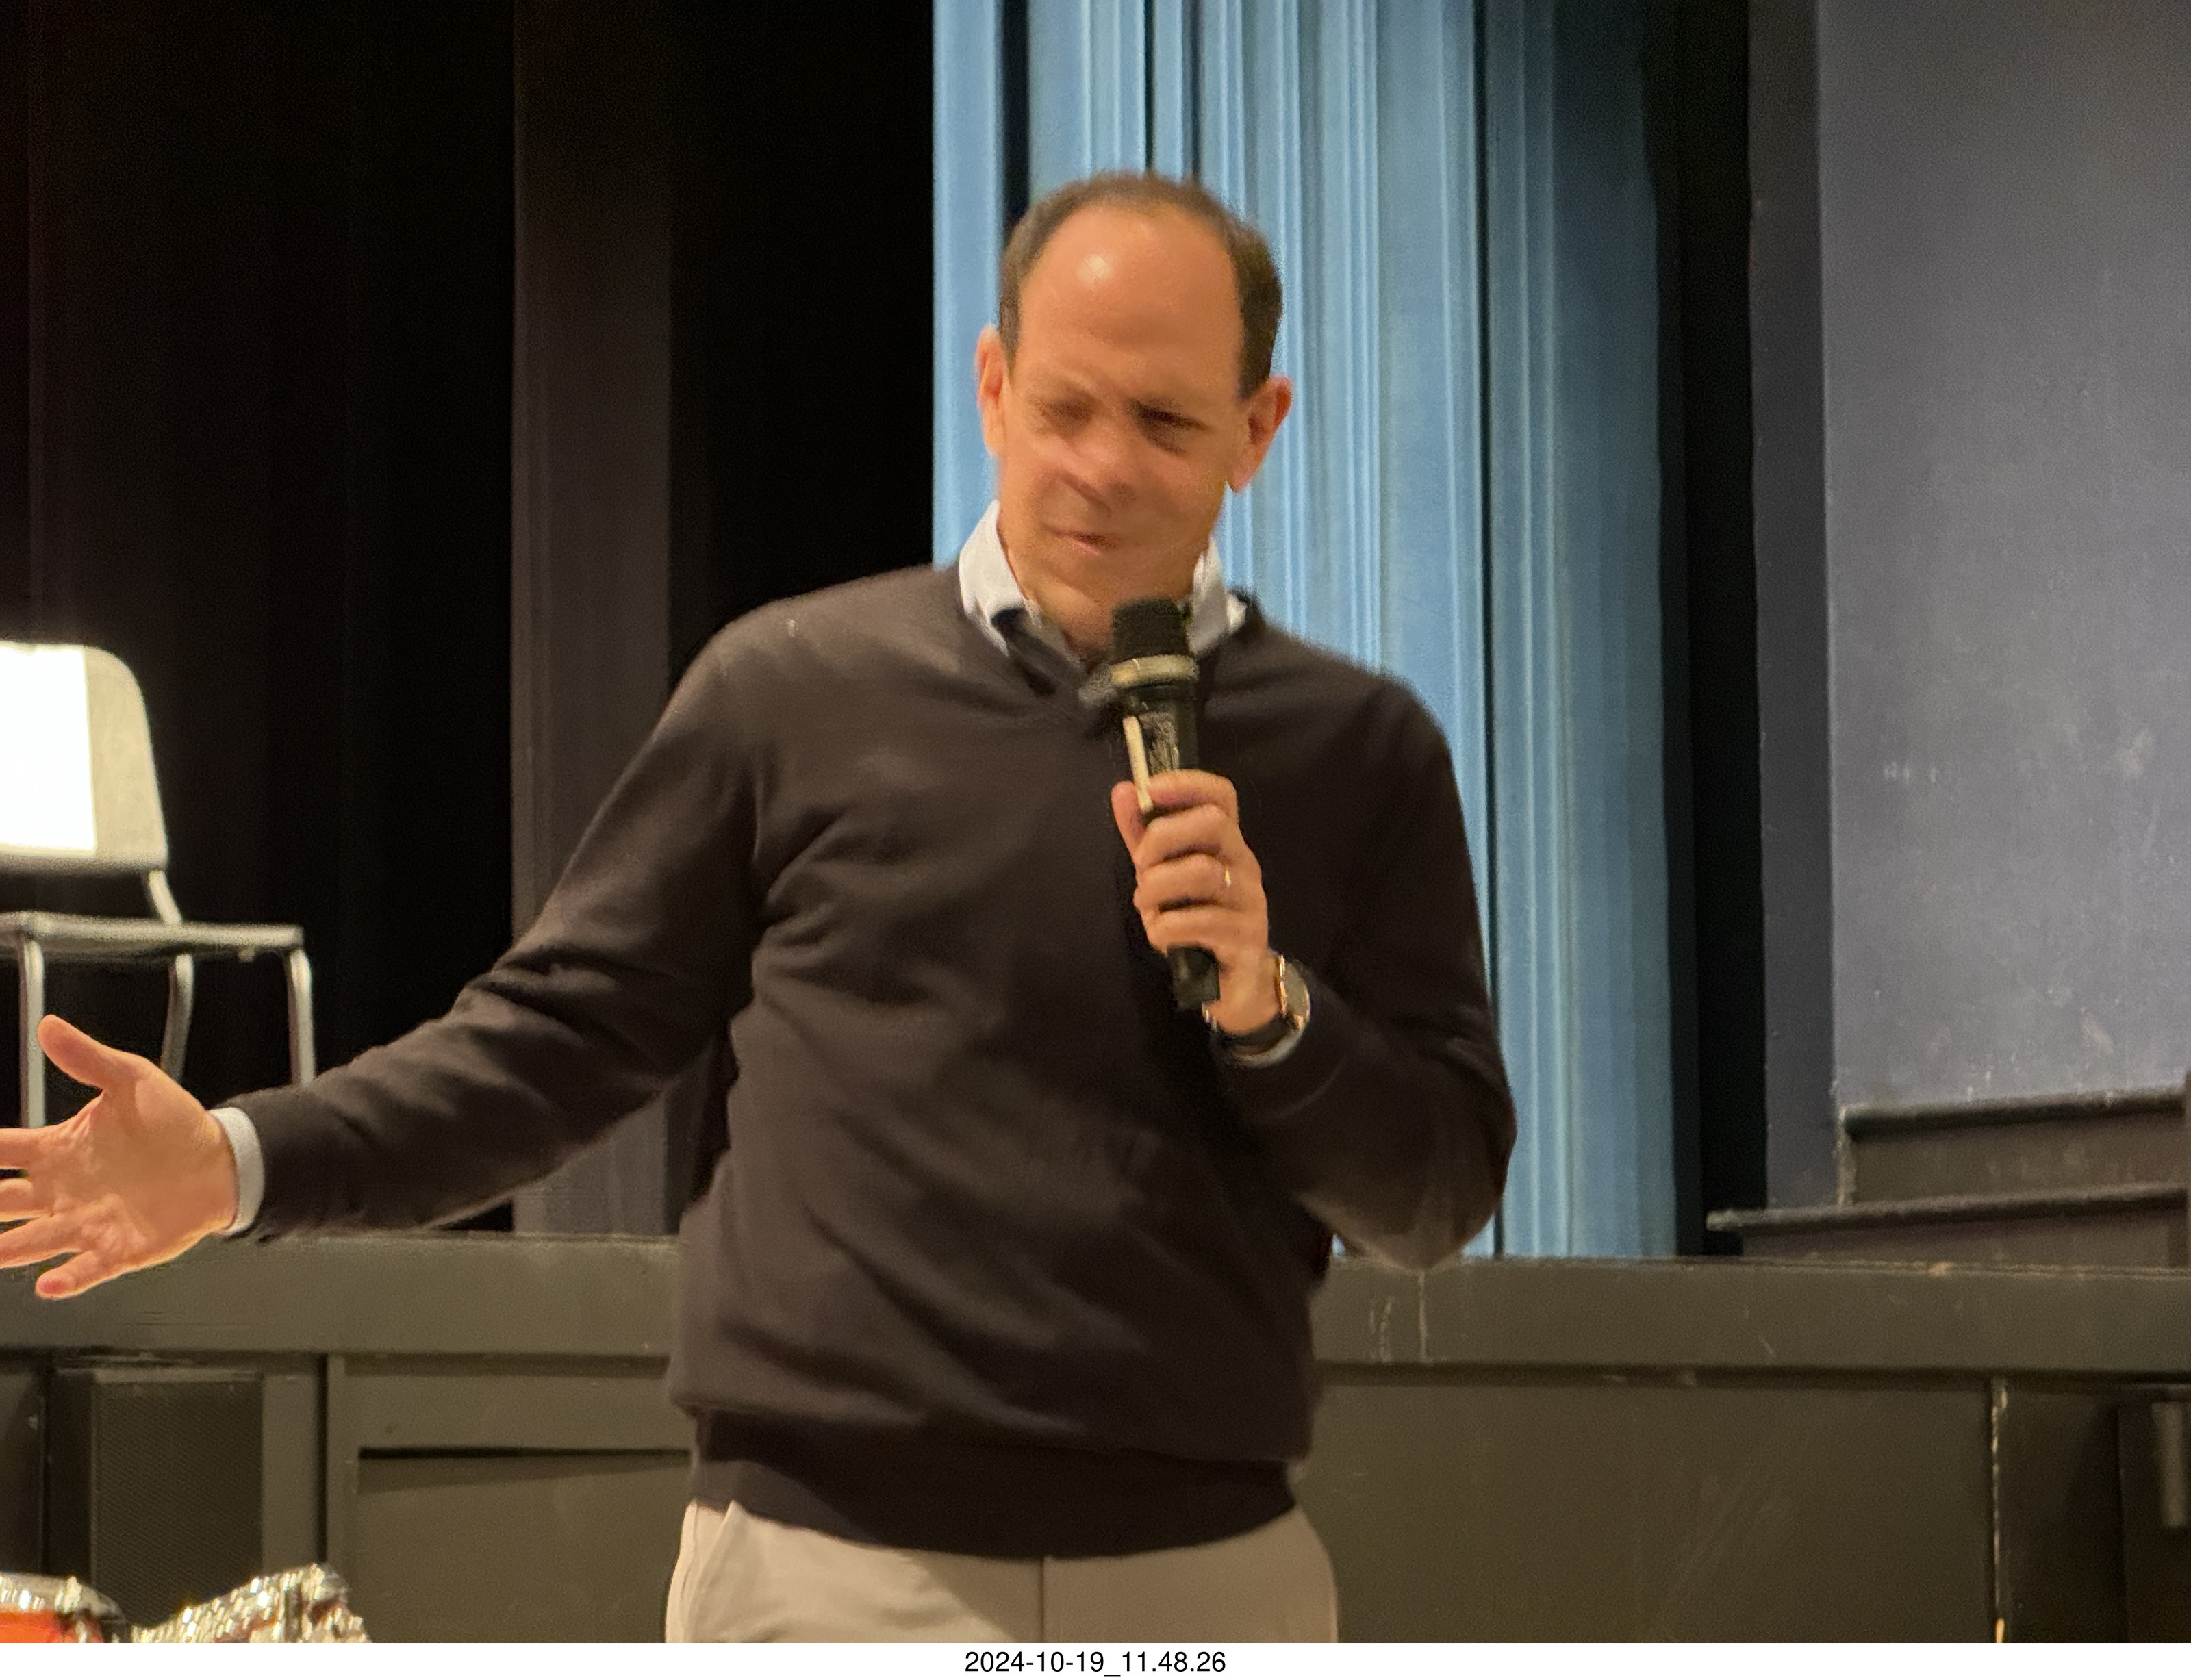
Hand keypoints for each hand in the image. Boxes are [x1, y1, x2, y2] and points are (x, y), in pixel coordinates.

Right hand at [0, 1015, 239, 1298]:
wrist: (219, 1160)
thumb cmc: (172, 1121)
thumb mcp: (131, 1079)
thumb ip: (87, 1059)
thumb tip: (49, 1026)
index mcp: (57, 1150)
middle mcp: (60, 1191)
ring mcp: (84, 1223)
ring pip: (29, 1243)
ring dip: (6, 1249)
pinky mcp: (116, 1250)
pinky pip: (84, 1269)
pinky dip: (66, 1278)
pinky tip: (49, 1283)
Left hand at [1110, 769, 1279, 1035]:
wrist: (1232, 985)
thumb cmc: (1195, 922)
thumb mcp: (1163, 875)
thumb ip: (1143, 836)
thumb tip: (1123, 791)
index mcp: (1225, 843)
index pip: (1221, 796)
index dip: (1188, 784)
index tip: (1150, 788)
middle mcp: (1244, 864)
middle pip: (1213, 823)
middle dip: (1163, 838)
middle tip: (1140, 867)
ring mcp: (1250, 901)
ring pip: (1204, 872)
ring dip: (1159, 887)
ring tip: (1147, 906)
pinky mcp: (1246, 939)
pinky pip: (1202, 922)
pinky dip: (1167, 928)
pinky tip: (1161, 936)